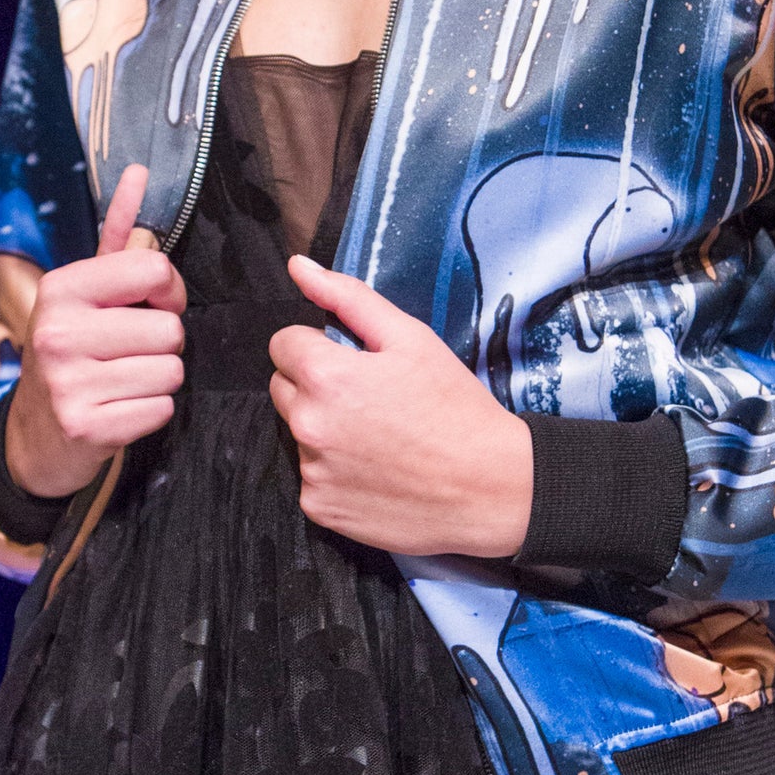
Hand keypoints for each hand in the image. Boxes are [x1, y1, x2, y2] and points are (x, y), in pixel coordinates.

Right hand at [4, 163, 186, 499]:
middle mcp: (58, 332)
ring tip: (124, 379)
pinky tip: (120, 407)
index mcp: (62, 288)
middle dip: (163, 344)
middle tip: (129, 352)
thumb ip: (118, 233)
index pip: (155, 269)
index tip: (149, 303)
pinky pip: (161, 409)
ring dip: (159, 379)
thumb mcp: (87, 289)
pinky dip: (151, 411)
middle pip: (171, 330)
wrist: (36, 432)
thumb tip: (140, 171)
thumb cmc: (74, 349)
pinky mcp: (86, 428)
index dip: (169, 290)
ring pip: (171, 371)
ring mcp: (69, 384)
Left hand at [269, 255, 533, 557]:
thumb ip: (348, 298)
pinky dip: (335, 473)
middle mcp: (307, 425)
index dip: (319, 347)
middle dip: (315, 387)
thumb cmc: (455, 408)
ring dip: (325, 431)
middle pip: (283, 389)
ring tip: (380, 439)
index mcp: (324, 376)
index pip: (283, 345)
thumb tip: (297, 266)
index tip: (355, 363)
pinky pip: (312, 478)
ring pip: (298, 435)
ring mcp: (312, 471)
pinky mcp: (319, 508)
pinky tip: (376, 472)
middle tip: (371, 400)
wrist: (490, 488)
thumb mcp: (411, 339)